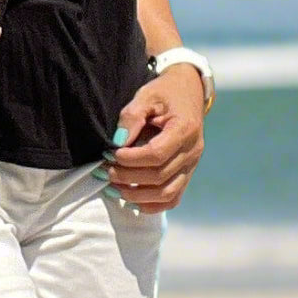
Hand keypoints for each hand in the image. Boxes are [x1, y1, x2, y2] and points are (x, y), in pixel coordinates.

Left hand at [101, 65, 205, 213]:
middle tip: (104, 170)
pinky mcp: (187, 174)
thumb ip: (132, 116)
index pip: (157, 154)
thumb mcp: (147, 95)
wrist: (188, 93)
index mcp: (185, 129)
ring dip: (136, 194)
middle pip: (159, 176)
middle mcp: (193, 151)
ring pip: (166, 193)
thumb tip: (118, 142)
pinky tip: (130, 200)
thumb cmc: (165, 93)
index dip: (131, 159)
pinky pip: (172, 198)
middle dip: (127, 176)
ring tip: (112, 187)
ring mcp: (192, 165)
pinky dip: (151, 205)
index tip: (110, 153)